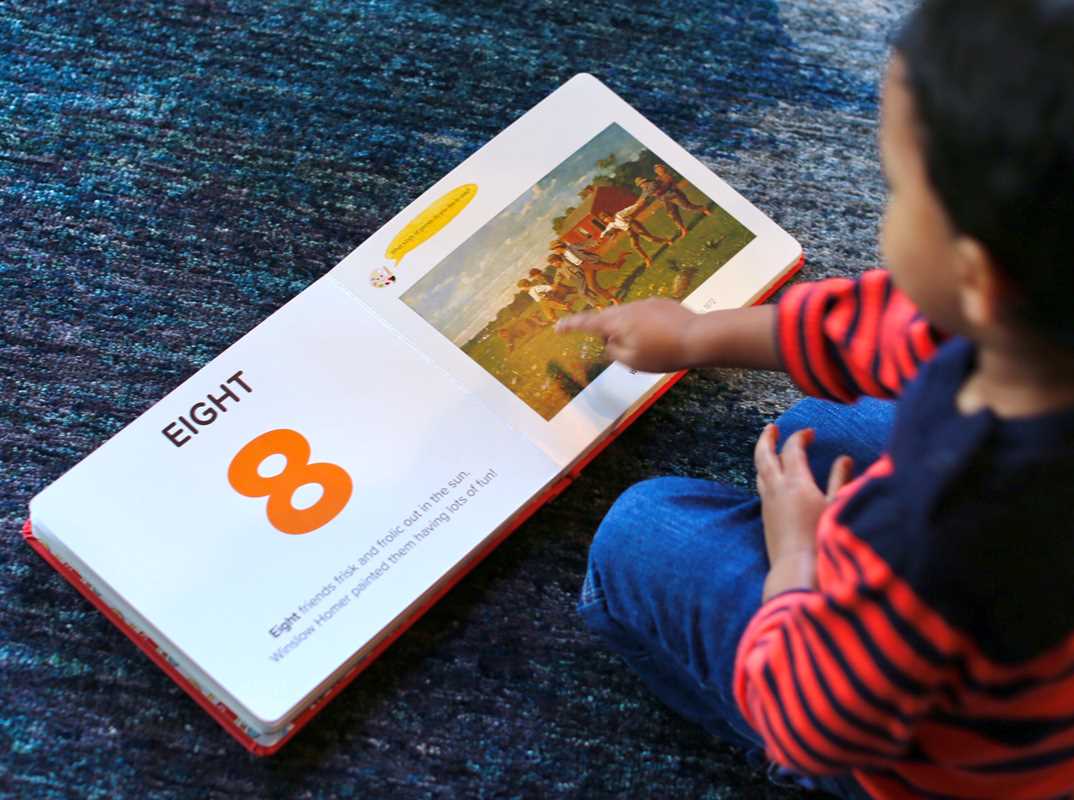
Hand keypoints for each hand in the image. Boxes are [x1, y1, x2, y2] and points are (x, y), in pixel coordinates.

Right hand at [554, 298, 696, 371]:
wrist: (698, 337)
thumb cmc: (662, 353)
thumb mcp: (632, 360)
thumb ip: (613, 351)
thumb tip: (608, 342)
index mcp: (616, 322)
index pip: (586, 323)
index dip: (570, 326)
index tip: (557, 327)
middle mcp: (628, 308)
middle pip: (608, 319)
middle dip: (608, 332)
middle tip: (620, 350)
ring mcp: (646, 303)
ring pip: (628, 317)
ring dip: (630, 331)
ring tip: (649, 349)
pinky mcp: (662, 304)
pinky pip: (645, 315)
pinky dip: (646, 327)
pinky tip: (661, 340)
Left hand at [754, 424, 853, 600]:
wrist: (798, 570)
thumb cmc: (823, 539)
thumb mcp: (837, 507)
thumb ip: (840, 480)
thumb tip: (845, 459)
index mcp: (796, 482)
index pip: (793, 449)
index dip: (799, 437)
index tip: (809, 433)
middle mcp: (777, 489)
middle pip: (764, 455)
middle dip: (767, 438)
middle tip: (772, 428)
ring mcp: (768, 503)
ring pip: (760, 471)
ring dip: (764, 456)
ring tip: (770, 449)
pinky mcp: (766, 517)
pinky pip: (762, 486)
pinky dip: (765, 474)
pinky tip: (772, 479)